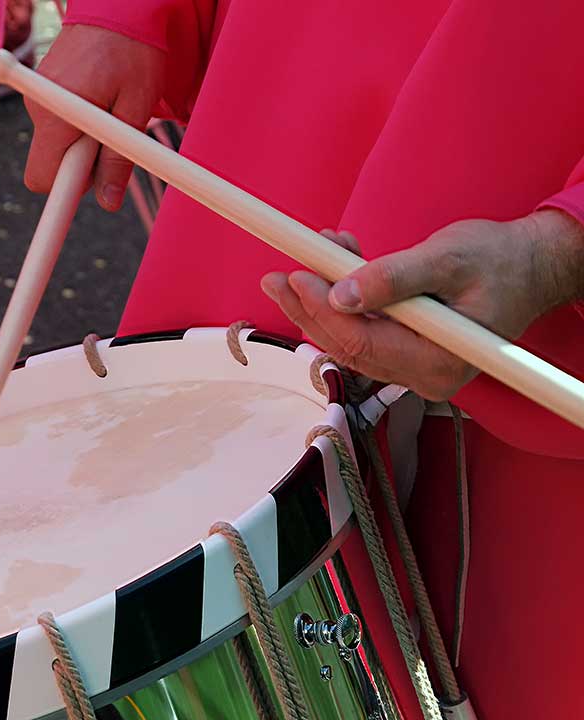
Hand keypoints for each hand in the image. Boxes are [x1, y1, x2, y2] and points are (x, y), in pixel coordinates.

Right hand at [24, 24, 166, 210]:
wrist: (120, 2)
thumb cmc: (134, 50)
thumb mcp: (135, 108)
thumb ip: (119, 158)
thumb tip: (108, 201)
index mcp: (57, 115)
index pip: (42, 179)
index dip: (58, 199)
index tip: (62, 223)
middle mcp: (39, 107)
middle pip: (50, 166)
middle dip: (78, 169)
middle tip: (113, 144)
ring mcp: (38, 98)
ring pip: (56, 145)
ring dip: (82, 143)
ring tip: (111, 110)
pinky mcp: (44, 89)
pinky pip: (57, 124)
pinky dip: (77, 124)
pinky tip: (99, 98)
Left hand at [261, 211, 583, 401]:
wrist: (530, 266)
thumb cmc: (499, 260)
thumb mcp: (447, 259)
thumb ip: (394, 278)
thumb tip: (340, 293)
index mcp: (439, 362)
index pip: (362, 344)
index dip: (322, 311)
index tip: (295, 276)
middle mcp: (423, 375)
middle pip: (347, 347)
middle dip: (308, 310)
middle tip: (275, 277)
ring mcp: (413, 366)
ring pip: (349, 339)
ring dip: (321, 301)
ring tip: (301, 262)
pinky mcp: (406, 351)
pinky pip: (363, 330)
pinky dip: (343, 300)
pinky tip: (331, 266)